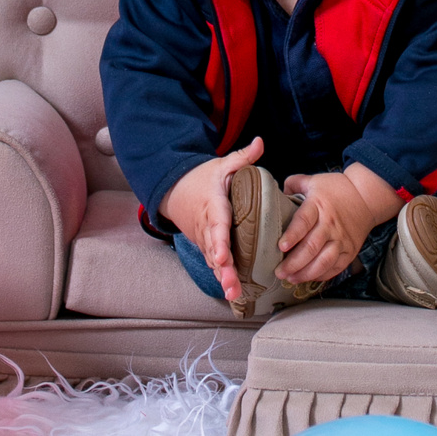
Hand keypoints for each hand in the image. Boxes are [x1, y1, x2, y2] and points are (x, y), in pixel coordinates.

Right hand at [158, 137, 263, 301]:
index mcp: (213, 205)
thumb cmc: (203, 178)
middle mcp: (207, 226)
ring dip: (223, 277)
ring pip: (213, 261)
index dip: (218, 242)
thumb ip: (242, 157)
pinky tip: (233, 293)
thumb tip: (261, 142)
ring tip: (233, 294)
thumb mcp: (222, 165)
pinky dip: (221, 276)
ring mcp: (204, 239)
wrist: (176, 190)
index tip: (221, 256)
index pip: (216, 225)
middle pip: (214, 250)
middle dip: (223, 268)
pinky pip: (214, 263)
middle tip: (231, 285)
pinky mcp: (206, 246)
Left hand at [275, 172, 378, 286]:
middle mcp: (330, 224)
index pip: (303, 221)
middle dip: (294, 262)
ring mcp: (341, 240)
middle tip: (279, 272)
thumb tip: (273, 192)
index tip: (281, 246)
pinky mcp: (350, 251)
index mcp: (318, 205)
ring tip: (290, 279)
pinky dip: (321, 275)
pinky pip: (335, 267)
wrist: (367, 197)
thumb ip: (293, 184)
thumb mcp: (315, 181)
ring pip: (323, 261)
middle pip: (311, 247)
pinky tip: (307, 278)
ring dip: (306, 273)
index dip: (292, 235)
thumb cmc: (337, 189)